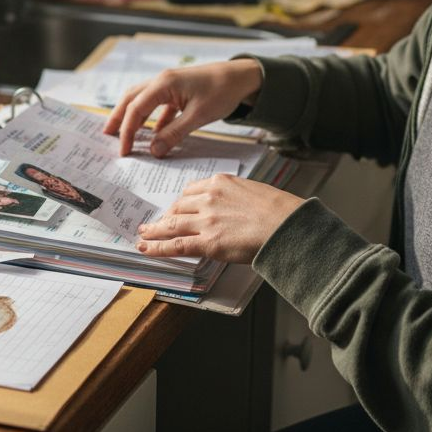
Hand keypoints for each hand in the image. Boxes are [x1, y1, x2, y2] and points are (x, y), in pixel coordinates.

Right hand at [103, 59, 262, 156]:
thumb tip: (153, 151)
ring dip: (132, 117)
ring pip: (142, 101)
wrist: (242, 76)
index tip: (123, 151)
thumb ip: (174, 134)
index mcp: (163, 84)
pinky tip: (152, 134)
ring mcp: (169, 84)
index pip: (136, 109)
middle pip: (131, 99)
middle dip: (118, 118)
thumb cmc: (222, 92)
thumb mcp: (198, 116)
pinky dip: (151, 119)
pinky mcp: (177, 90)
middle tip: (107, 136)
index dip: (127, 131)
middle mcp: (161, 81)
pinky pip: (157, 105)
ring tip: (123, 134)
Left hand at [136, 174, 305, 262]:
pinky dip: (157, 247)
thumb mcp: (251, 190)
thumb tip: (225, 208)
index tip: (174, 209)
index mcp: (219, 182)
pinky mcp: (207, 242)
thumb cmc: (278, 209)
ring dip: (154, 230)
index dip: (180, 203)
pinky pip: (176, 244)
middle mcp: (208, 198)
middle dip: (166, 216)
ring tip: (144, 235)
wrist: (287, 224)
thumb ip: (231, 196)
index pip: (190, 191)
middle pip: (178, 207)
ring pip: (171, 224)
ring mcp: (206, 220)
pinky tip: (146, 248)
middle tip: (156, 224)